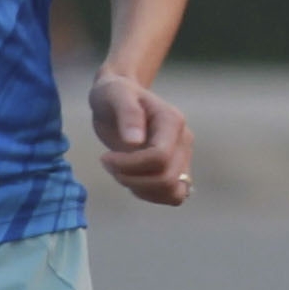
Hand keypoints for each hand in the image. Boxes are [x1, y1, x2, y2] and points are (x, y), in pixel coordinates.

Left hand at [89, 72, 193, 207]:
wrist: (120, 97)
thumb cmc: (114, 94)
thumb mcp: (114, 95)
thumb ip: (127, 114)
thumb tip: (135, 141)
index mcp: (172, 121)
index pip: (160, 157)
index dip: (130, 165)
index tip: (104, 158)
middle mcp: (184, 141)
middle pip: (167, 178)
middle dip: (132, 178)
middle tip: (108, 163)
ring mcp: (184, 157)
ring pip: (174, 192)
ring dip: (141, 189)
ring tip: (120, 171)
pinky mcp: (178, 170)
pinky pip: (174, 195)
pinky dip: (150, 194)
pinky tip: (130, 178)